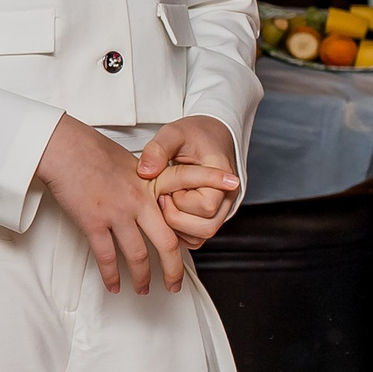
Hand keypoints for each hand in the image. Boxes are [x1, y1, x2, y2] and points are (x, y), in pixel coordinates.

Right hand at [34, 112, 185, 294]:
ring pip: (138, 256)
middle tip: (174, 285)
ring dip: (142, 277)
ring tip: (143, 290)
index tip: (186, 253)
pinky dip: (111, 275)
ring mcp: (117, 213)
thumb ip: (143, 183)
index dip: (188, 235)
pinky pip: (106, 257)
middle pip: (166, 244)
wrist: (63, 146)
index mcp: (150, 187)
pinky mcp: (93, 222)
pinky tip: (113, 286)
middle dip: (173, 270)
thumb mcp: (129, 162)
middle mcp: (138, 202)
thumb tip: (147, 197)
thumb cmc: (90, 149)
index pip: (179, 215)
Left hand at [137, 115, 239, 248]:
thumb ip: (158, 149)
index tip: (166, 183)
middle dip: (175, 216)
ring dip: (175, 226)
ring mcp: (221, 212)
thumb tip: (145, 171)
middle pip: (205, 228)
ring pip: (200, 237)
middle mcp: (227, 199)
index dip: (180, 199)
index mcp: (224, 177)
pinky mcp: (210, 219)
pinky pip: (194, 238)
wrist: (210, 135)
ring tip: (166, 200)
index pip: (205, 206)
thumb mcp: (173, 133)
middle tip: (163, 196)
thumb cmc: (195, 134)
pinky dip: (177, 230)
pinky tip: (168, 208)